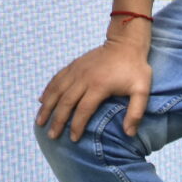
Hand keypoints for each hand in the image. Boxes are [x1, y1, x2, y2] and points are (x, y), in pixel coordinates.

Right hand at [37, 35, 151, 142]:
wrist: (125, 42)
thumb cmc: (135, 68)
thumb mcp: (142, 90)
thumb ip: (136, 112)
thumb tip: (129, 133)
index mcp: (99, 86)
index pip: (84, 109)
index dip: (77, 125)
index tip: (73, 139)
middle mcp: (83, 78)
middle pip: (66, 102)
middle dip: (57, 120)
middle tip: (52, 135)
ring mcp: (76, 70)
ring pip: (57, 90)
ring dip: (47, 106)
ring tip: (39, 121)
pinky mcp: (73, 65)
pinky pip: (56, 79)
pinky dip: (48, 90)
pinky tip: (41, 100)